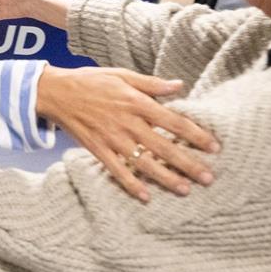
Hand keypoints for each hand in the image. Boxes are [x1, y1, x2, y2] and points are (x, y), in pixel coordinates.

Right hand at [36, 66, 218, 201]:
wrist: (56, 92)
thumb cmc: (91, 81)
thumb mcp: (122, 75)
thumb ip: (152, 84)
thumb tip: (179, 85)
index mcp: (136, 102)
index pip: (174, 121)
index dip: (196, 135)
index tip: (214, 147)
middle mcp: (127, 122)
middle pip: (163, 146)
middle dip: (188, 163)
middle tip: (208, 178)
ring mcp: (112, 139)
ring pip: (143, 162)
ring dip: (165, 177)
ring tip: (185, 190)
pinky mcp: (98, 150)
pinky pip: (117, 170)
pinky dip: (130, 184)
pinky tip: (145, 196)